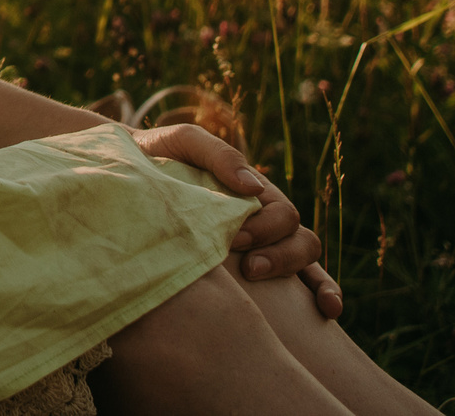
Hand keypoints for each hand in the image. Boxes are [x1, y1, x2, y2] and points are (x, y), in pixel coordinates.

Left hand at [131, 122, 343, 319]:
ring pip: (304, 263)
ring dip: (295, 276)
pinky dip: (321, 294)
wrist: (128, 169)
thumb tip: (252, 188)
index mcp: (256, 193)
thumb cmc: (160, 154)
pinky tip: (326, 314)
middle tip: (249, 267)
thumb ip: (218, 155)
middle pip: (301, 241)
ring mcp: (261, 244)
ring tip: (259, 279)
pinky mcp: (247, 266)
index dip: (266, 229)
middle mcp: (265, 220)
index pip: (283, 215)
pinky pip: (299, 286)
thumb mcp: (185, 141)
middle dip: (281, 257)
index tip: (235, 238)